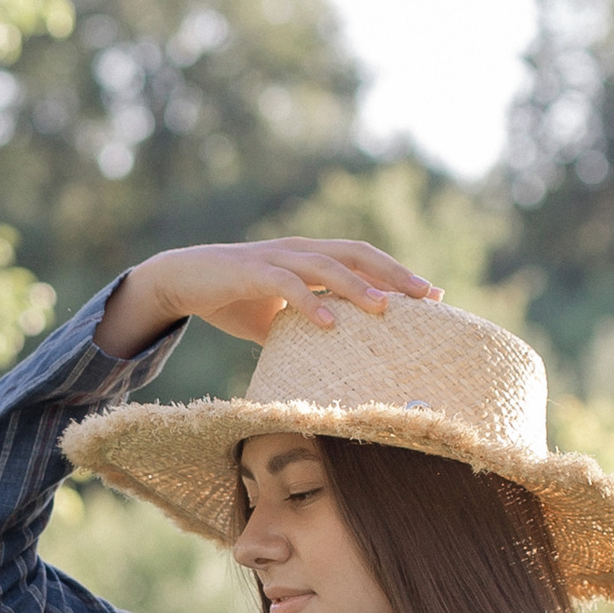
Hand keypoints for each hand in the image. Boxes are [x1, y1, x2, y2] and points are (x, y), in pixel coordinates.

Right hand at [95, 237, 439, 358]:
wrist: (181, 280)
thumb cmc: (232, 298)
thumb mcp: (278, 317)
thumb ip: (306, 327)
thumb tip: (334, 362)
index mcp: (310, 257)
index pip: (363, 260)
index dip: (397, 274)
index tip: (433, 296)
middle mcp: (299, 250)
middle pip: (356, 254)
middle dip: (394, 274)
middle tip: (428, 296)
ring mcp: (275, 257)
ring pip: (326, 265)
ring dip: (357, 287)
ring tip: (384, 310)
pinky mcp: (250, 270)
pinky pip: (286, 284)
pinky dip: (310, 302)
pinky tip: (330, 323)